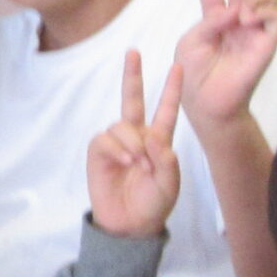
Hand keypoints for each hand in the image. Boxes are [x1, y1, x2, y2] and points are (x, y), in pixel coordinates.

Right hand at [85, 50, 182, 238]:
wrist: (129, 225)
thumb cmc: (153, 204)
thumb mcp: (170, 184)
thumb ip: (166, 160)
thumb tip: (152, 136)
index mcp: (158, 142)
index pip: (165, 110)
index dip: (171, 90)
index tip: (177, 67)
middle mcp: (137, 137)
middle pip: (132, 100)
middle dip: (132, 75)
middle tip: (133, 52)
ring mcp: (116, 143)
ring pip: (121, 125)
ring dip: (132, 143)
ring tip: (138, 163)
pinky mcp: (99, 152)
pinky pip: (106, 139)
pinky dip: (117, 149)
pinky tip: (124, 161)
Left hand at [174, 0, 276, 131]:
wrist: (209, 103)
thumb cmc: (195, 74)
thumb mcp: (192, 41)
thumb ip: (210, 19)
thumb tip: (236, 9)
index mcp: (213, 17)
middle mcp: (236, 18)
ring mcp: (254, 29)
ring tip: (240, 13)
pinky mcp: (269, 41)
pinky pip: (275, 16)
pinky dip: (263, 11)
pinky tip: (249, 19)